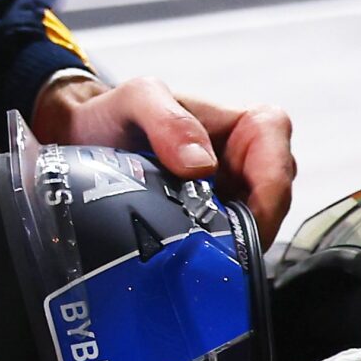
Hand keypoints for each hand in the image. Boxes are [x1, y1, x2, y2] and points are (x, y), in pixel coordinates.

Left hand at [29, 75, 296, 246]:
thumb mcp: (136, 98)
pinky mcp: (216, 224)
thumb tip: (202, 164)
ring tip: (199, 254)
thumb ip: (166, 119)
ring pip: (259, 226)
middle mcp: (246, 161)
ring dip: (236, 244)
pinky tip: (194, 262)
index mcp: (242, 123)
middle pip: (277, 194)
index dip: (271, 180)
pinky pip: (234, 245)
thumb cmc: (114, 112)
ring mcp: (234, 195)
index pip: (277, 143)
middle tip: (218, 247)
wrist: (83, 142)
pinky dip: (220, 255)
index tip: (245, 213)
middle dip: (255, 223)